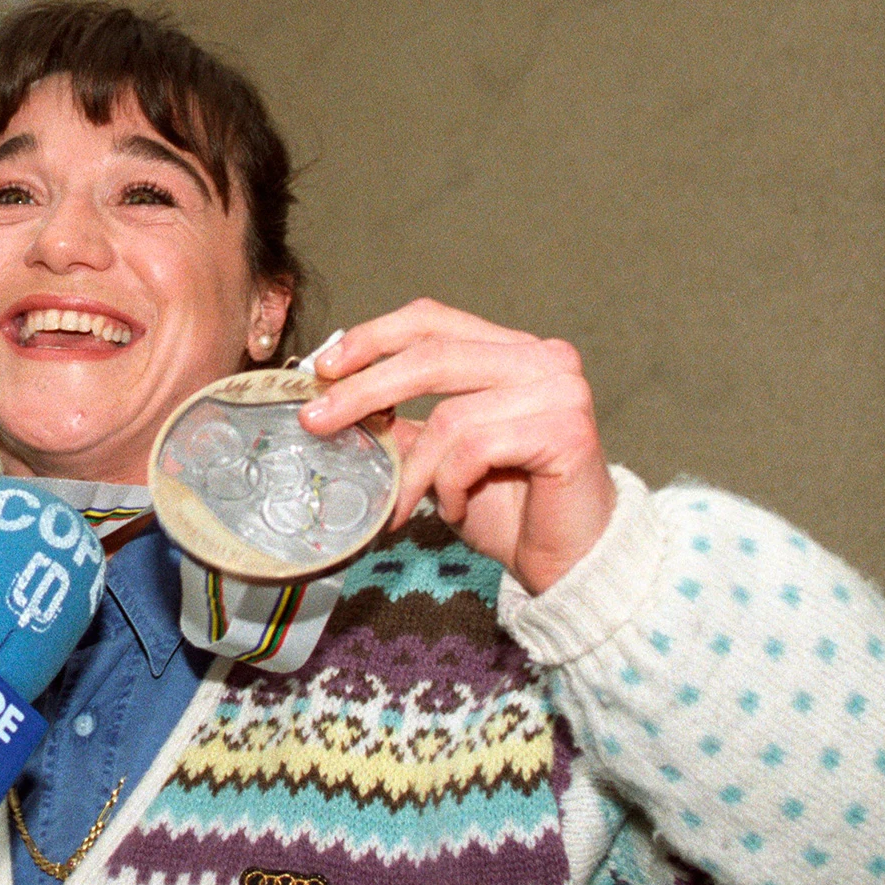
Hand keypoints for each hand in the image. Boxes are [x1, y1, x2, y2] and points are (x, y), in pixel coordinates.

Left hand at [301, 298, 615, 594]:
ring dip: (415, 470)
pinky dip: (451, 485)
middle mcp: (543, 358)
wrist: (568, 562)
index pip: (432, 321)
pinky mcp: (567, 429)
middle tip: (316, 422)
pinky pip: (475, 449)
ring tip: (406, 504)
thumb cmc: (507, 509)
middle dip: (364, 390)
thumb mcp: (439, 457)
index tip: (323, 366)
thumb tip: (332, 401)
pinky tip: (457, 507)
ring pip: (451, 415)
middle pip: (433, 356)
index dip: (373, 337)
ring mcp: (560, 390)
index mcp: (511, 351)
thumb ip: (402, 422)